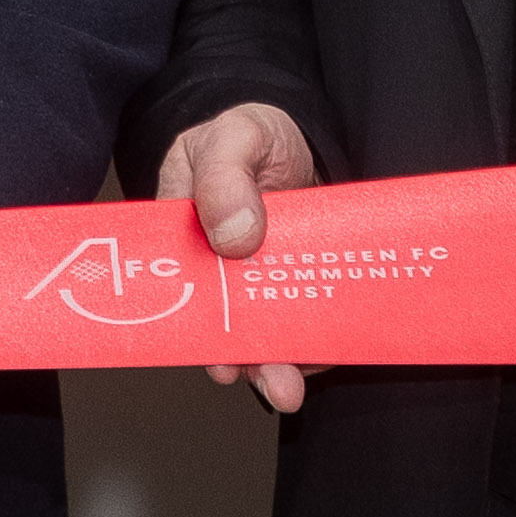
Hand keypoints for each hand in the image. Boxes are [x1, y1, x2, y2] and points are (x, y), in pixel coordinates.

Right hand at [154, 101, 321, 412]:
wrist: (294, 131)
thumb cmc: (247, 132)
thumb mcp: (232, 138)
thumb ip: (225, 179)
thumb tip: (234, 234)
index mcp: (185, 236)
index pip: (183, 293)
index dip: (198, 334)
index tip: (221, 361)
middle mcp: (220, 267)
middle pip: (227, 324)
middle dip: (251, 362)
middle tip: (276, 384)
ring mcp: (262, 278)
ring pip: (268, 331)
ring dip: (284, 362)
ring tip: (297, 385)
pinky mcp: (298, 280)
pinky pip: (308, 319)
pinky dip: (320, 340)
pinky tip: (332, 350)